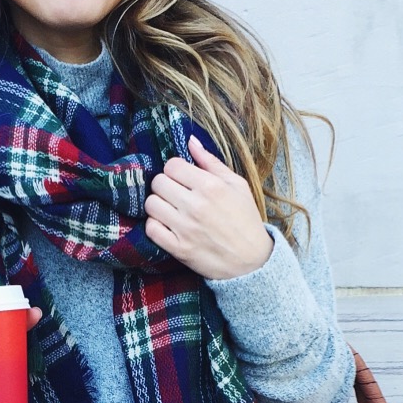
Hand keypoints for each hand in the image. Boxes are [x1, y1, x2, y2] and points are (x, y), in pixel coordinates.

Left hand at [144, 135, 273, 279]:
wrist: (251, 261)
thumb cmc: (245, 220)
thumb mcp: (237, 186)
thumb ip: (211, 163)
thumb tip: (190, 141)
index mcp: (211, 186)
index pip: (172, 165)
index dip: (175, 170)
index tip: (181, 179)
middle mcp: (196, 205)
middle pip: (158, 182)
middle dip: (164, 186)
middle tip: (174, 194)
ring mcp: (186, 228)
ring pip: (151, 204)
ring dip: (158, 205)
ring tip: (170, 210)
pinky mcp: (179, 248)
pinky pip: (151, 229)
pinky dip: (155, 225)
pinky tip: (166, 225)